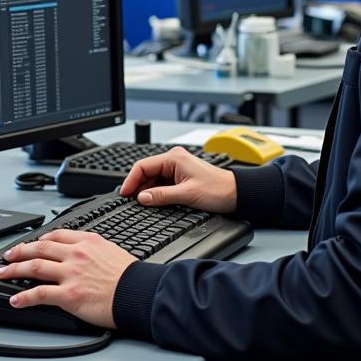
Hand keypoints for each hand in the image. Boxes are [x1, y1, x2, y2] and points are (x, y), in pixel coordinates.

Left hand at [0, 230, 136, 328]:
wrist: (139, 292)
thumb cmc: (131, 277)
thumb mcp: (112, 250)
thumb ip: (94, 249)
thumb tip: (85, 253)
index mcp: (87, 242)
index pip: (56, 234)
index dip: (39, 239)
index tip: (31, 243)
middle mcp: (76, 254)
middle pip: (39, 248)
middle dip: (19, 251)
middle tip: (7, 256)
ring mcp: (70, 274)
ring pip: (34, 267)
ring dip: (14, 270)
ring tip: (2, 274)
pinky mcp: (69, 295)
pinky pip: (39, 294)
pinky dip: (24, 297)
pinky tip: (14, 299)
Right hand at [120, 146, 236, 213]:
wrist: (235, 194)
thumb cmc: (217, 190)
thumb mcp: (186, 195)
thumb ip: (161, 196)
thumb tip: (142, 198)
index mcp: (174, 157)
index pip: (143, 166)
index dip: (131, 180)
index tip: (124, 193)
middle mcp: (174, 159)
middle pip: (146, 171)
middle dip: (138, 186)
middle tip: (130, 201)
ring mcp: (177, 167)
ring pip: (153, 178)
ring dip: (147, 190)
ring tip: (141, 203)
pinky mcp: (181, 176)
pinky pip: (161, 182)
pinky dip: (156, 191)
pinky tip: (153, 200)